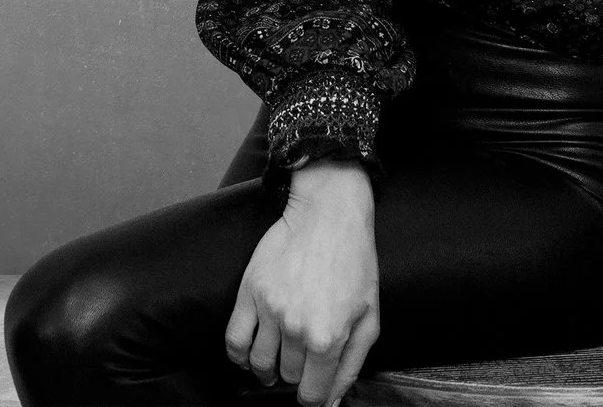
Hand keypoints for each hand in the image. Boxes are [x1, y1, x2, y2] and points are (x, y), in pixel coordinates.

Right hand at [224, 161, 380, 406]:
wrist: (328, 215)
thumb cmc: (354, 262)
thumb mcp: (369, 316)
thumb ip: (352, 364)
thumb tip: (333, 400)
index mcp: (328, 337)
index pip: (312, 394)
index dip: (314, 396)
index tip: (313, 389)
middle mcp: (296, 328)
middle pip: (287, 377)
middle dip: (296, 375)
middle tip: (303, 359)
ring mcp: (270, 310)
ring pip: (259, 364)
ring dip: (268, 370)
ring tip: (275, 363)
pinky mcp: (250, 293)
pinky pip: (233, 340)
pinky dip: (237, 356)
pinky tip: (249, 355)